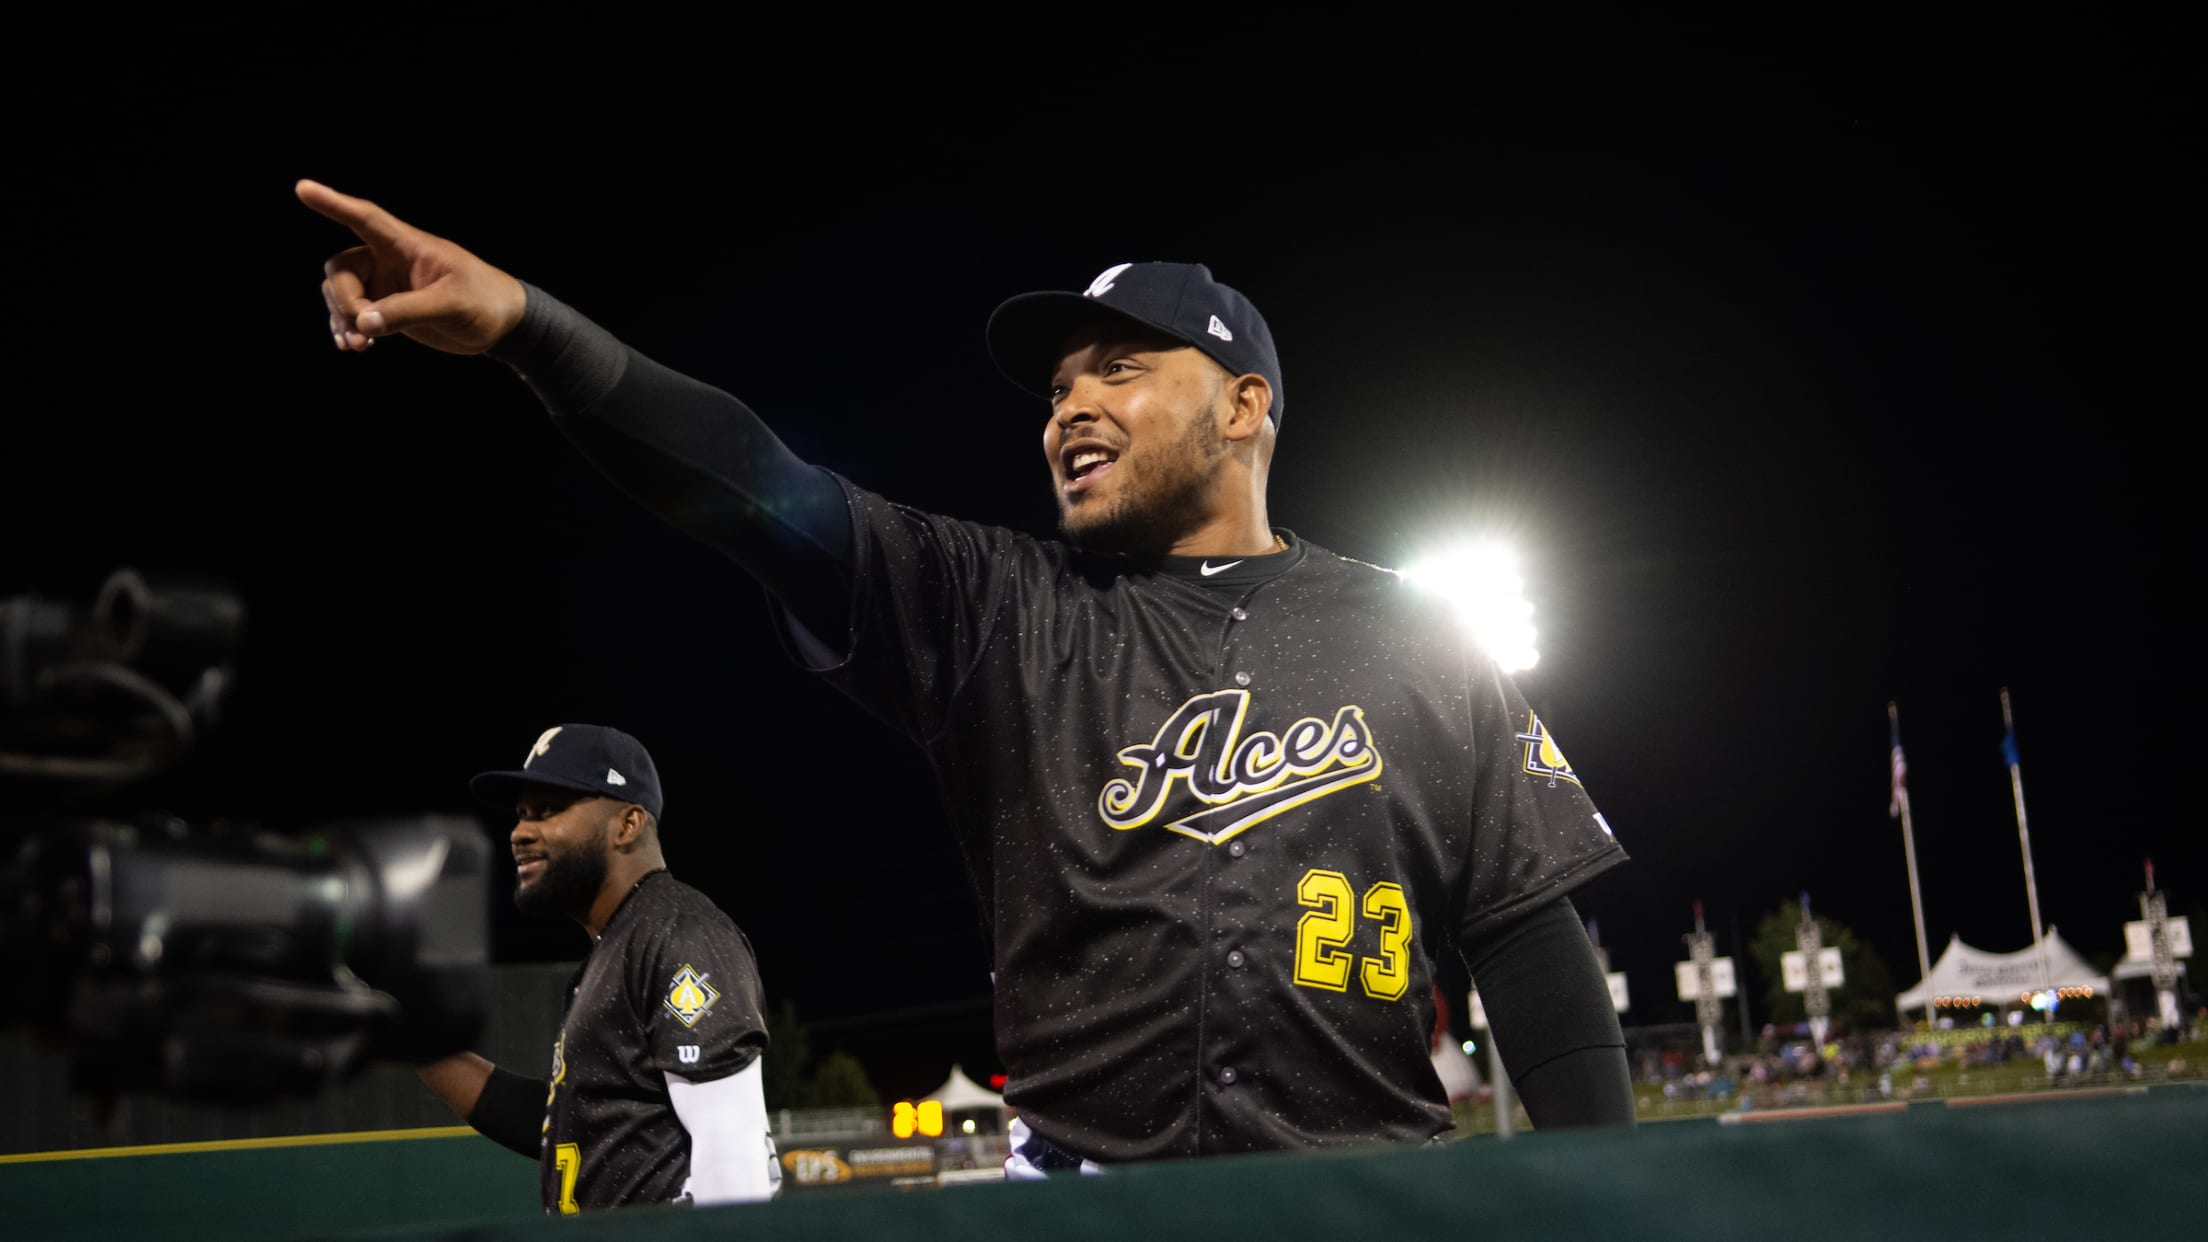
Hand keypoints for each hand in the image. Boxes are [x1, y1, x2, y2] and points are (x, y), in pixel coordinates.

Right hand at [296, 179, 527, 354]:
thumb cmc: (485, 301)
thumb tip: (363, 323)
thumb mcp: (449, 304)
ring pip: (340, 293)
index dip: (333, 204)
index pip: (365, 218)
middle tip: (363, 330)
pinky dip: (347, 329)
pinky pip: (353, 314)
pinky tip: (351, 346)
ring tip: (356, 346)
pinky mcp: (388, 309)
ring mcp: (386, 285)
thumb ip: (406, 312)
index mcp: (407, 245)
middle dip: (343, 299)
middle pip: (341, 269)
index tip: (302, 188)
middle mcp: (390, 260)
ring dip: (341, 318)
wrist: (502, 325)